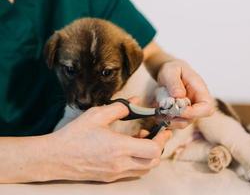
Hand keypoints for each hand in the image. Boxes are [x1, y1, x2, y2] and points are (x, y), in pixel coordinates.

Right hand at [51, 101, 170, 181]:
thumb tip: (135, 101)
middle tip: (155, 134)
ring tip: (141, 140)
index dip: (162, 139)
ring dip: (149, 155)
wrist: (56, 157)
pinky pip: (132, 172)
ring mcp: (115, 173)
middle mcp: (120, 164)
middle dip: (159, 147)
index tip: (162, 130)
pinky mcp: (110, 178)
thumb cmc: (75, 135)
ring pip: (144, 169)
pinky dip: (138, 162)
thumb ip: (120, 108)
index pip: (153, 150)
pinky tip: (130, 149)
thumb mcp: (97, 115)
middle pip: (153, 162)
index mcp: (118, 147)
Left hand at [157, 59, 214, 127]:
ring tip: (157, 107)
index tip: (177, 109)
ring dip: (167, 118)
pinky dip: (162, 119)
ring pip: (181, 123)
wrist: (169, 73)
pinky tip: (156, 109)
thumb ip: (174, 82)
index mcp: (201, 91)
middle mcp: (197, 104)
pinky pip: (172, 122)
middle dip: (175, 117)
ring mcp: (189, 111)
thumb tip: (179, 95)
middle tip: (162, 108)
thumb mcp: (171, 71)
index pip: (206, 108)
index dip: (193, 113)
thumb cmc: (173, 69)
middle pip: (192, 119)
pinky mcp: (179, 115)